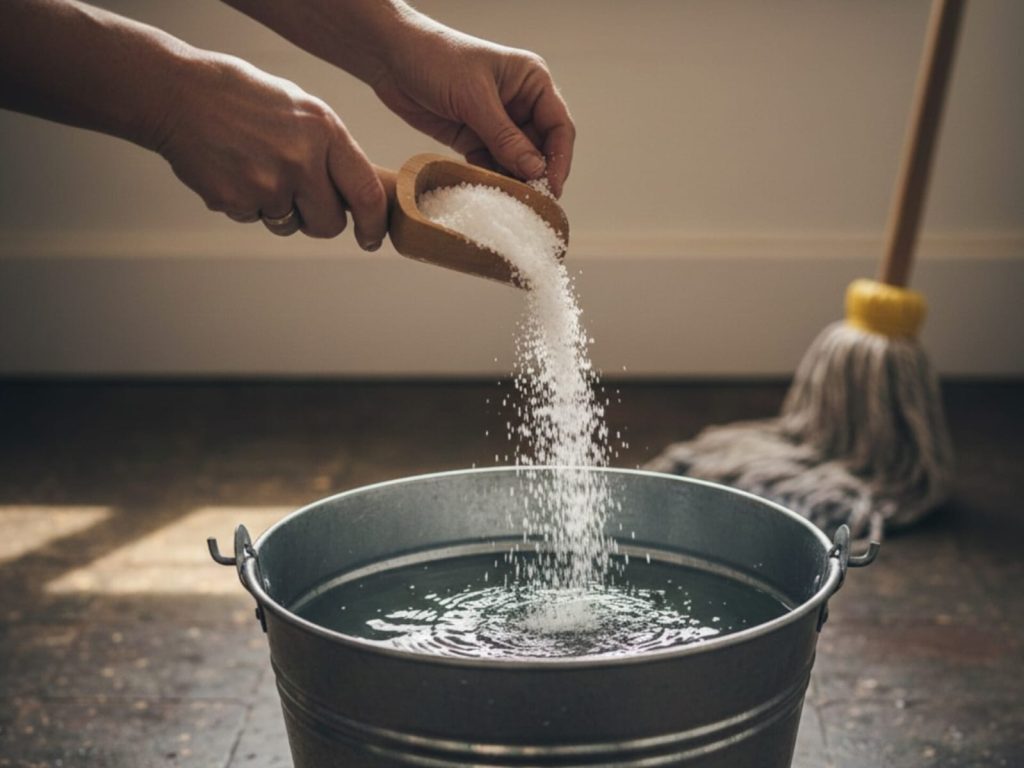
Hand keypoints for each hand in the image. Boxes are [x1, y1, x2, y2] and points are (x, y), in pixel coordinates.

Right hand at [155, 51, 386, 246]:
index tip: (372, 238)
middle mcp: (302, 159)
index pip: (367, 192)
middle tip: (300, 200)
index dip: (374, 224)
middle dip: (318, 220)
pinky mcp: (236, 200)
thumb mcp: (301, 110)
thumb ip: (330, 150)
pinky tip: (231, 169)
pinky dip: (244, 203)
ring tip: (254, 168)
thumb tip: (356, 194)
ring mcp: (268, 183)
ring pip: (289, 224)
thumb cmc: (243, 99)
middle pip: (330, 223)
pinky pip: (253, 219)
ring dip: (277, 209)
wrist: (179, 94)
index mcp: (325, 131)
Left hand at [371, 19, 575, 197]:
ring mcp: (497, 123)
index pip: (559, 126)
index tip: (551, 188)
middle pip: (541, 148)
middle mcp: (520, 103)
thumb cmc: (436, 59)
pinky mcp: (473, 138)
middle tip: (531, 205)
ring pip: (516, 161)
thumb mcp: (474, 98)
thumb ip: (504, 137)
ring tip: (510, 206)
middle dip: (536, 176)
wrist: (390, 57)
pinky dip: (490, 180)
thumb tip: (536, 171)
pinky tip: (488, 196)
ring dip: (513, 182)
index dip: (559, 159)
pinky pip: (490, 165)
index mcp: (531, 81)